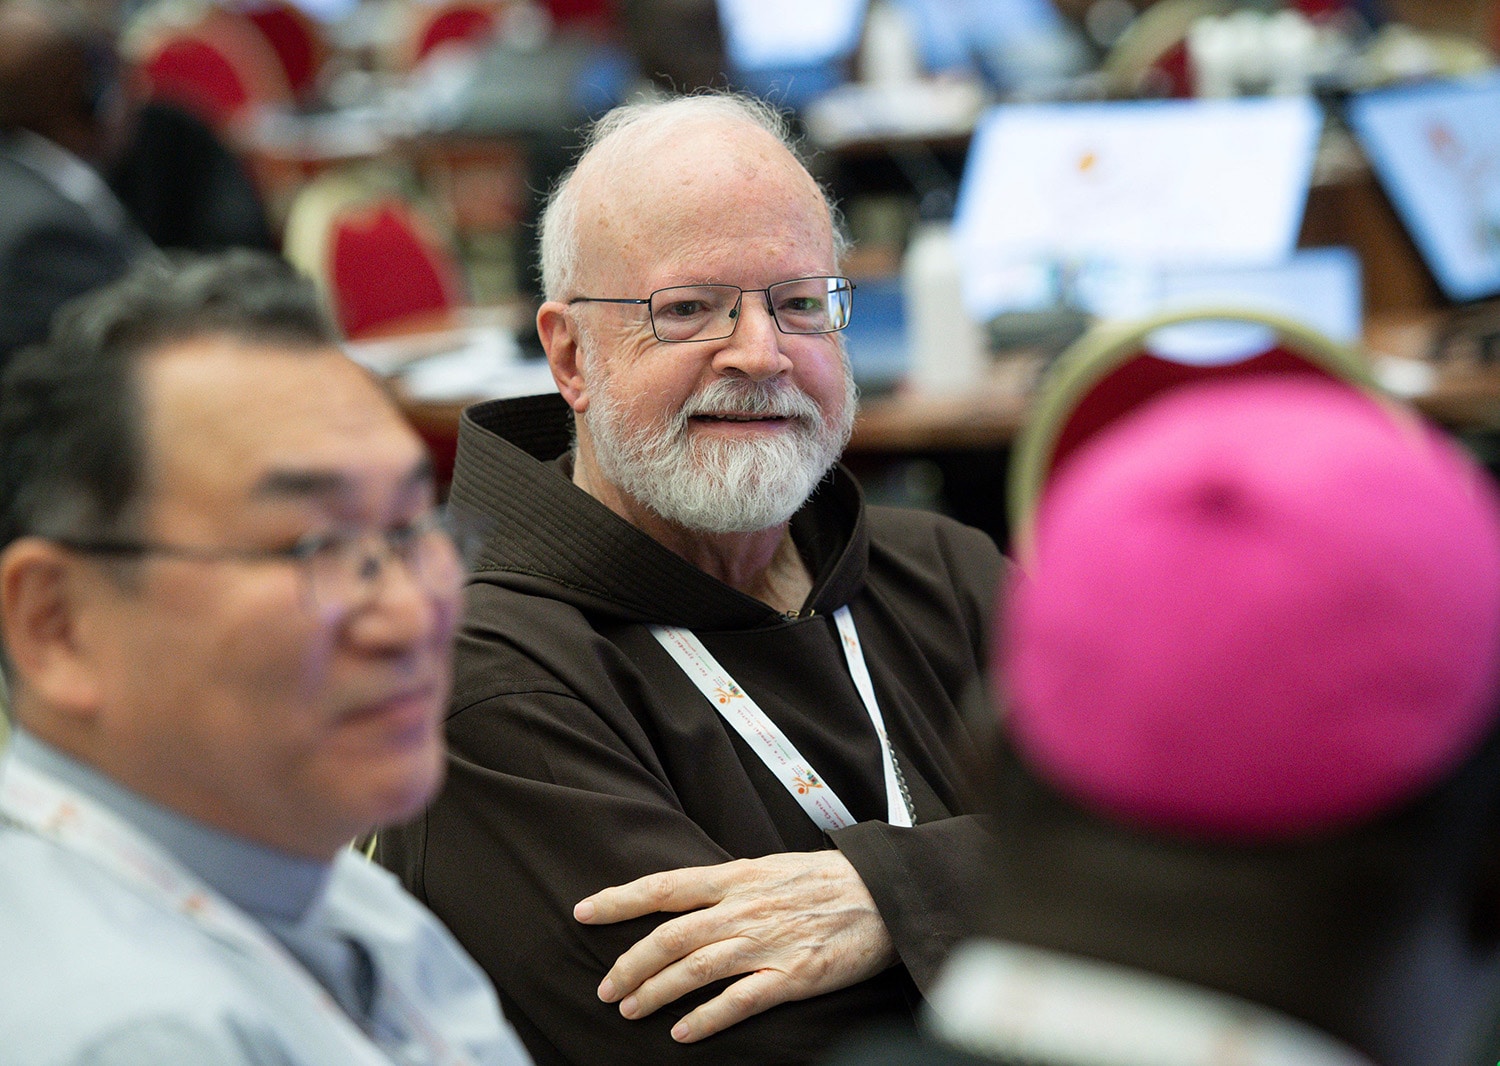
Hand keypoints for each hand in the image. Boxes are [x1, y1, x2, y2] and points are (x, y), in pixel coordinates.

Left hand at [573, 851, 895, 1042]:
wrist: (885, 894)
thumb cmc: (826, 881)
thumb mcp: (770, 867)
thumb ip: (728, 885)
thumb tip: (683, 899)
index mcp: (736, 877)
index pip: (664, 886)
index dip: (619, 898)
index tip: (583, 912)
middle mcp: (744, 908)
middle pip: (670, 936)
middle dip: (629, 963)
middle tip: (605, 987)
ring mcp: (768, 943)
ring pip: (696, 969)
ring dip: (656, 991)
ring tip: (630, 1010)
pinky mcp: (794, 976)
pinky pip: (740, 1001)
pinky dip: (707, 1017)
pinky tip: (682, 1033)